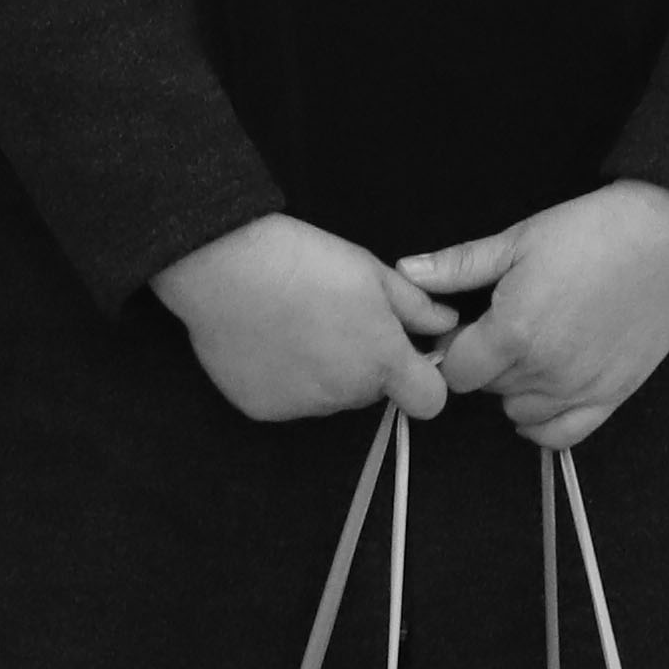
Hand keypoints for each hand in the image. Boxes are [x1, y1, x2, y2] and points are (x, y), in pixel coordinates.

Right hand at [153, 212, 455, 425]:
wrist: (223, 266)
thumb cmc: (303, 258)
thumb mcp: (369, 270)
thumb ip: (414, 305)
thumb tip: (445, 322)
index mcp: (382, 360)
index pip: (430, 401)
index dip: (421, 379)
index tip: (401, 355)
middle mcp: (346, 394)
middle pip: (370, 391)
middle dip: (362, 364)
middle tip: (333, 320)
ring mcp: (302, 406)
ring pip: (327, 396)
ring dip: (321, 372)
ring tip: (294, 325)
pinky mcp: (262, 409)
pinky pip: (286, 399)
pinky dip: (282, 378)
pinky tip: (266, 340)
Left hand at [403, 180, 668, 449]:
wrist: (668, 238)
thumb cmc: (592, 232)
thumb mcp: (517, 240)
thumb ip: (458, 266)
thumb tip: (404, 272)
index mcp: (514, 332)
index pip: (455, 369)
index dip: (453, 347)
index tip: (467, 325)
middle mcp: (545, 370)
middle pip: (486, 389)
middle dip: (484, 362)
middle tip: (504, 326)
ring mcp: (581, 388)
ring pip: (519, 413)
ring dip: (514, 388)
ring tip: (532, 348)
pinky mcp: (613, 396)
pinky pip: (563, 435)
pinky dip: (544, 422)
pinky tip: (543, 392)